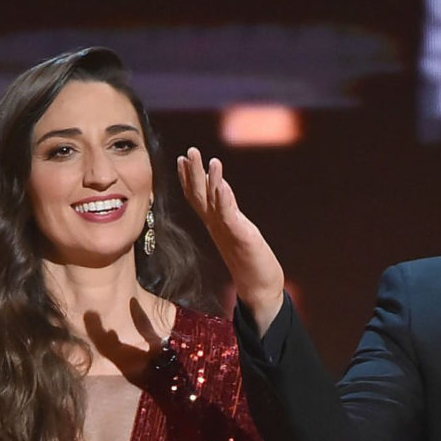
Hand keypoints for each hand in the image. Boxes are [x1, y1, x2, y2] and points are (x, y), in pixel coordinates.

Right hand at [178, 147, 284, 333]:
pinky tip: (222, 184)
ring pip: (213, 202)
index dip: (188, 178)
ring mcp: (227, 231)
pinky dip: (225, 199)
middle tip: (188, 151)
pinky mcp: (241, 237)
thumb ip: (228, 214)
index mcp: (216, 224)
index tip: (181, 158)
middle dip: (193, 173)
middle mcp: (217, 226)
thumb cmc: (250, 262)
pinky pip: (229, 216)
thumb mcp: (236, 232)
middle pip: (200, 195)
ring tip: (207, 159)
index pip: (197, 197)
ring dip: (209, 180)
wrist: (259, 288)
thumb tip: (221, 194)